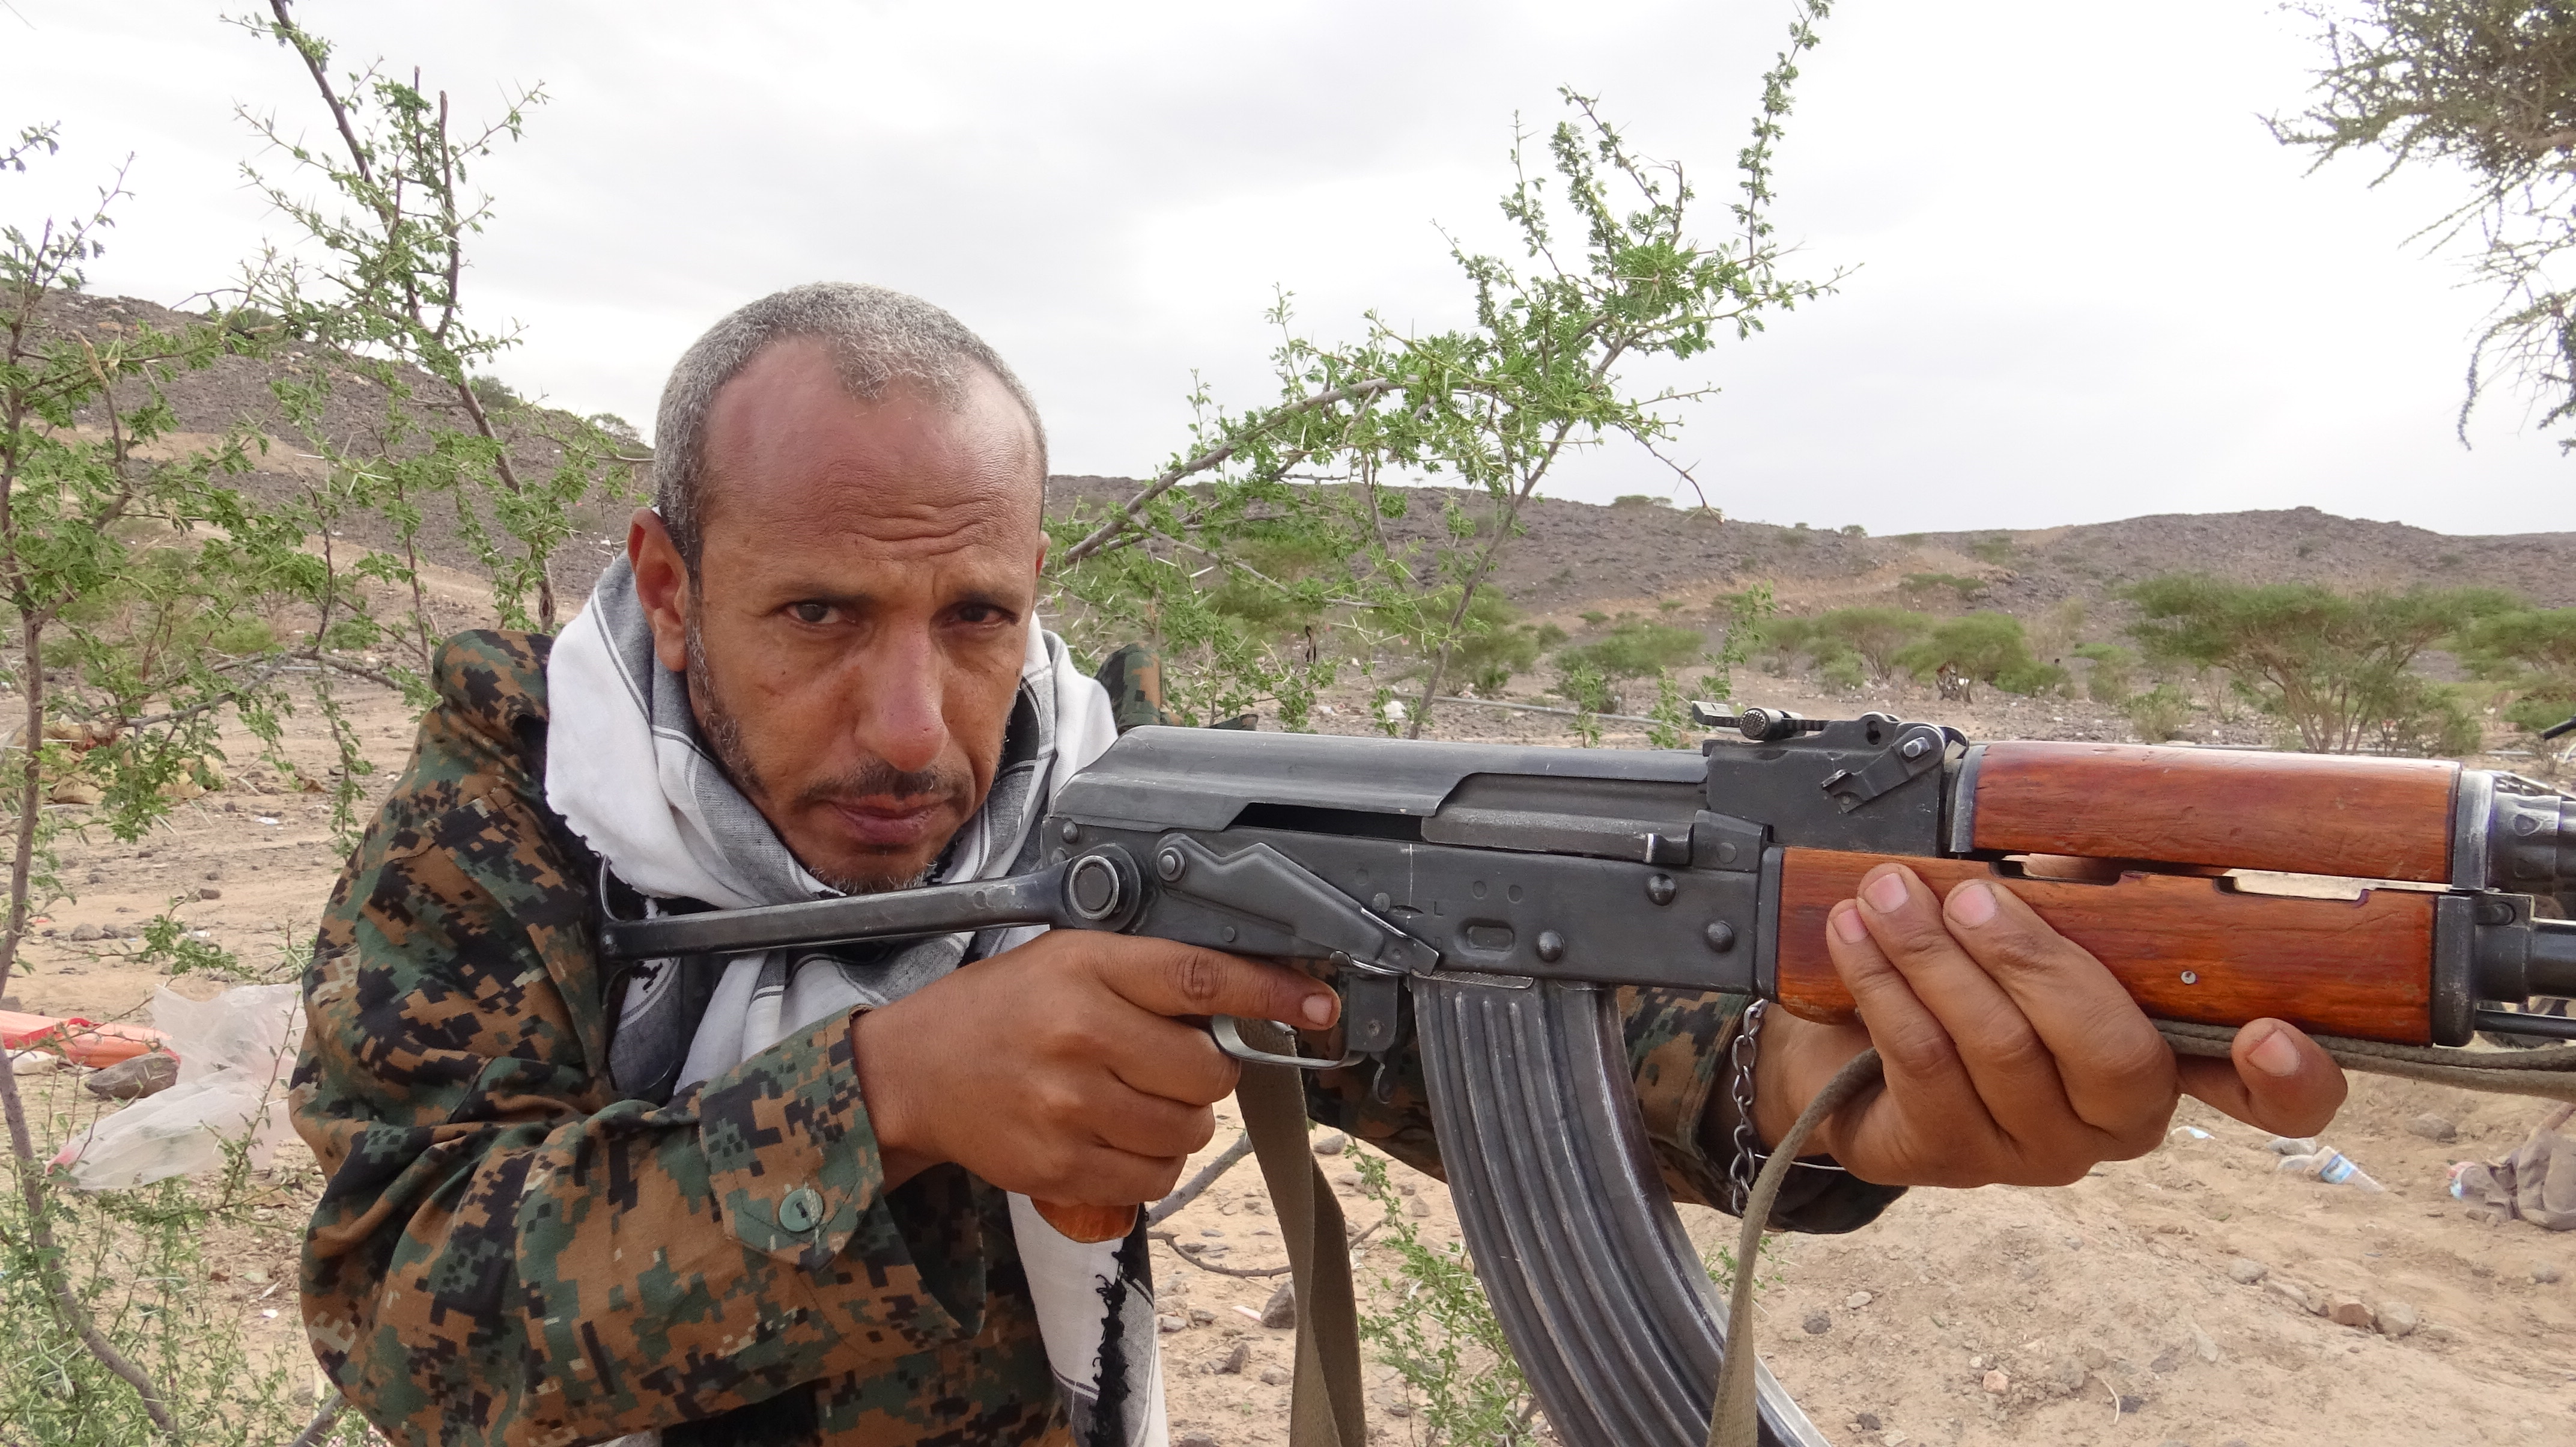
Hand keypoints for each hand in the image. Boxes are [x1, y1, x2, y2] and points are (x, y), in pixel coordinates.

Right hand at [849, 932, 1338, 1204]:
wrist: (914, 1073)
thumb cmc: (998, 1011)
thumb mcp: (1068, 961)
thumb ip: (1147, 977)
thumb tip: (1242, 1002)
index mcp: (1087, 969)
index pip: (1203, 977)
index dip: (1273, 992)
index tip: (1319, 1005)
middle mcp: (1081, 1035)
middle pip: (1209, 1069)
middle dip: (1206, 1071)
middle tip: (1166, 1064)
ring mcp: (1071, 1106)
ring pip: (1190, 1130)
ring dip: (1183, 1122)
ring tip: (1137, 1101)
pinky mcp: (1061, 1165)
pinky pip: (1155, 1179)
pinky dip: (1155, 1165)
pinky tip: (1121, 1138)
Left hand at [1751, 862, 2347, 1187]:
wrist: (1859, 1047)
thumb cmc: (1980, 970)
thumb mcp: (2051, 919)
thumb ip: (2099, 885)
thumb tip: (2129, 823)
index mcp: (2175, 1060)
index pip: (2274, 1104)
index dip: (2291, 1081)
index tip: (2270, 1032)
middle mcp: (2120, 1121)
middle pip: (2109, 1054)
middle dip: (2033, 961)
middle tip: (1970, 896)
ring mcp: (2038, 1151)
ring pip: (1999, 1051)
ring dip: (1934, 957)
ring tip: (1887, 893)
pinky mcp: (1952, 1158)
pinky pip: (1923, 1064)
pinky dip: (1884, 986)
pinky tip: (1855, 935)